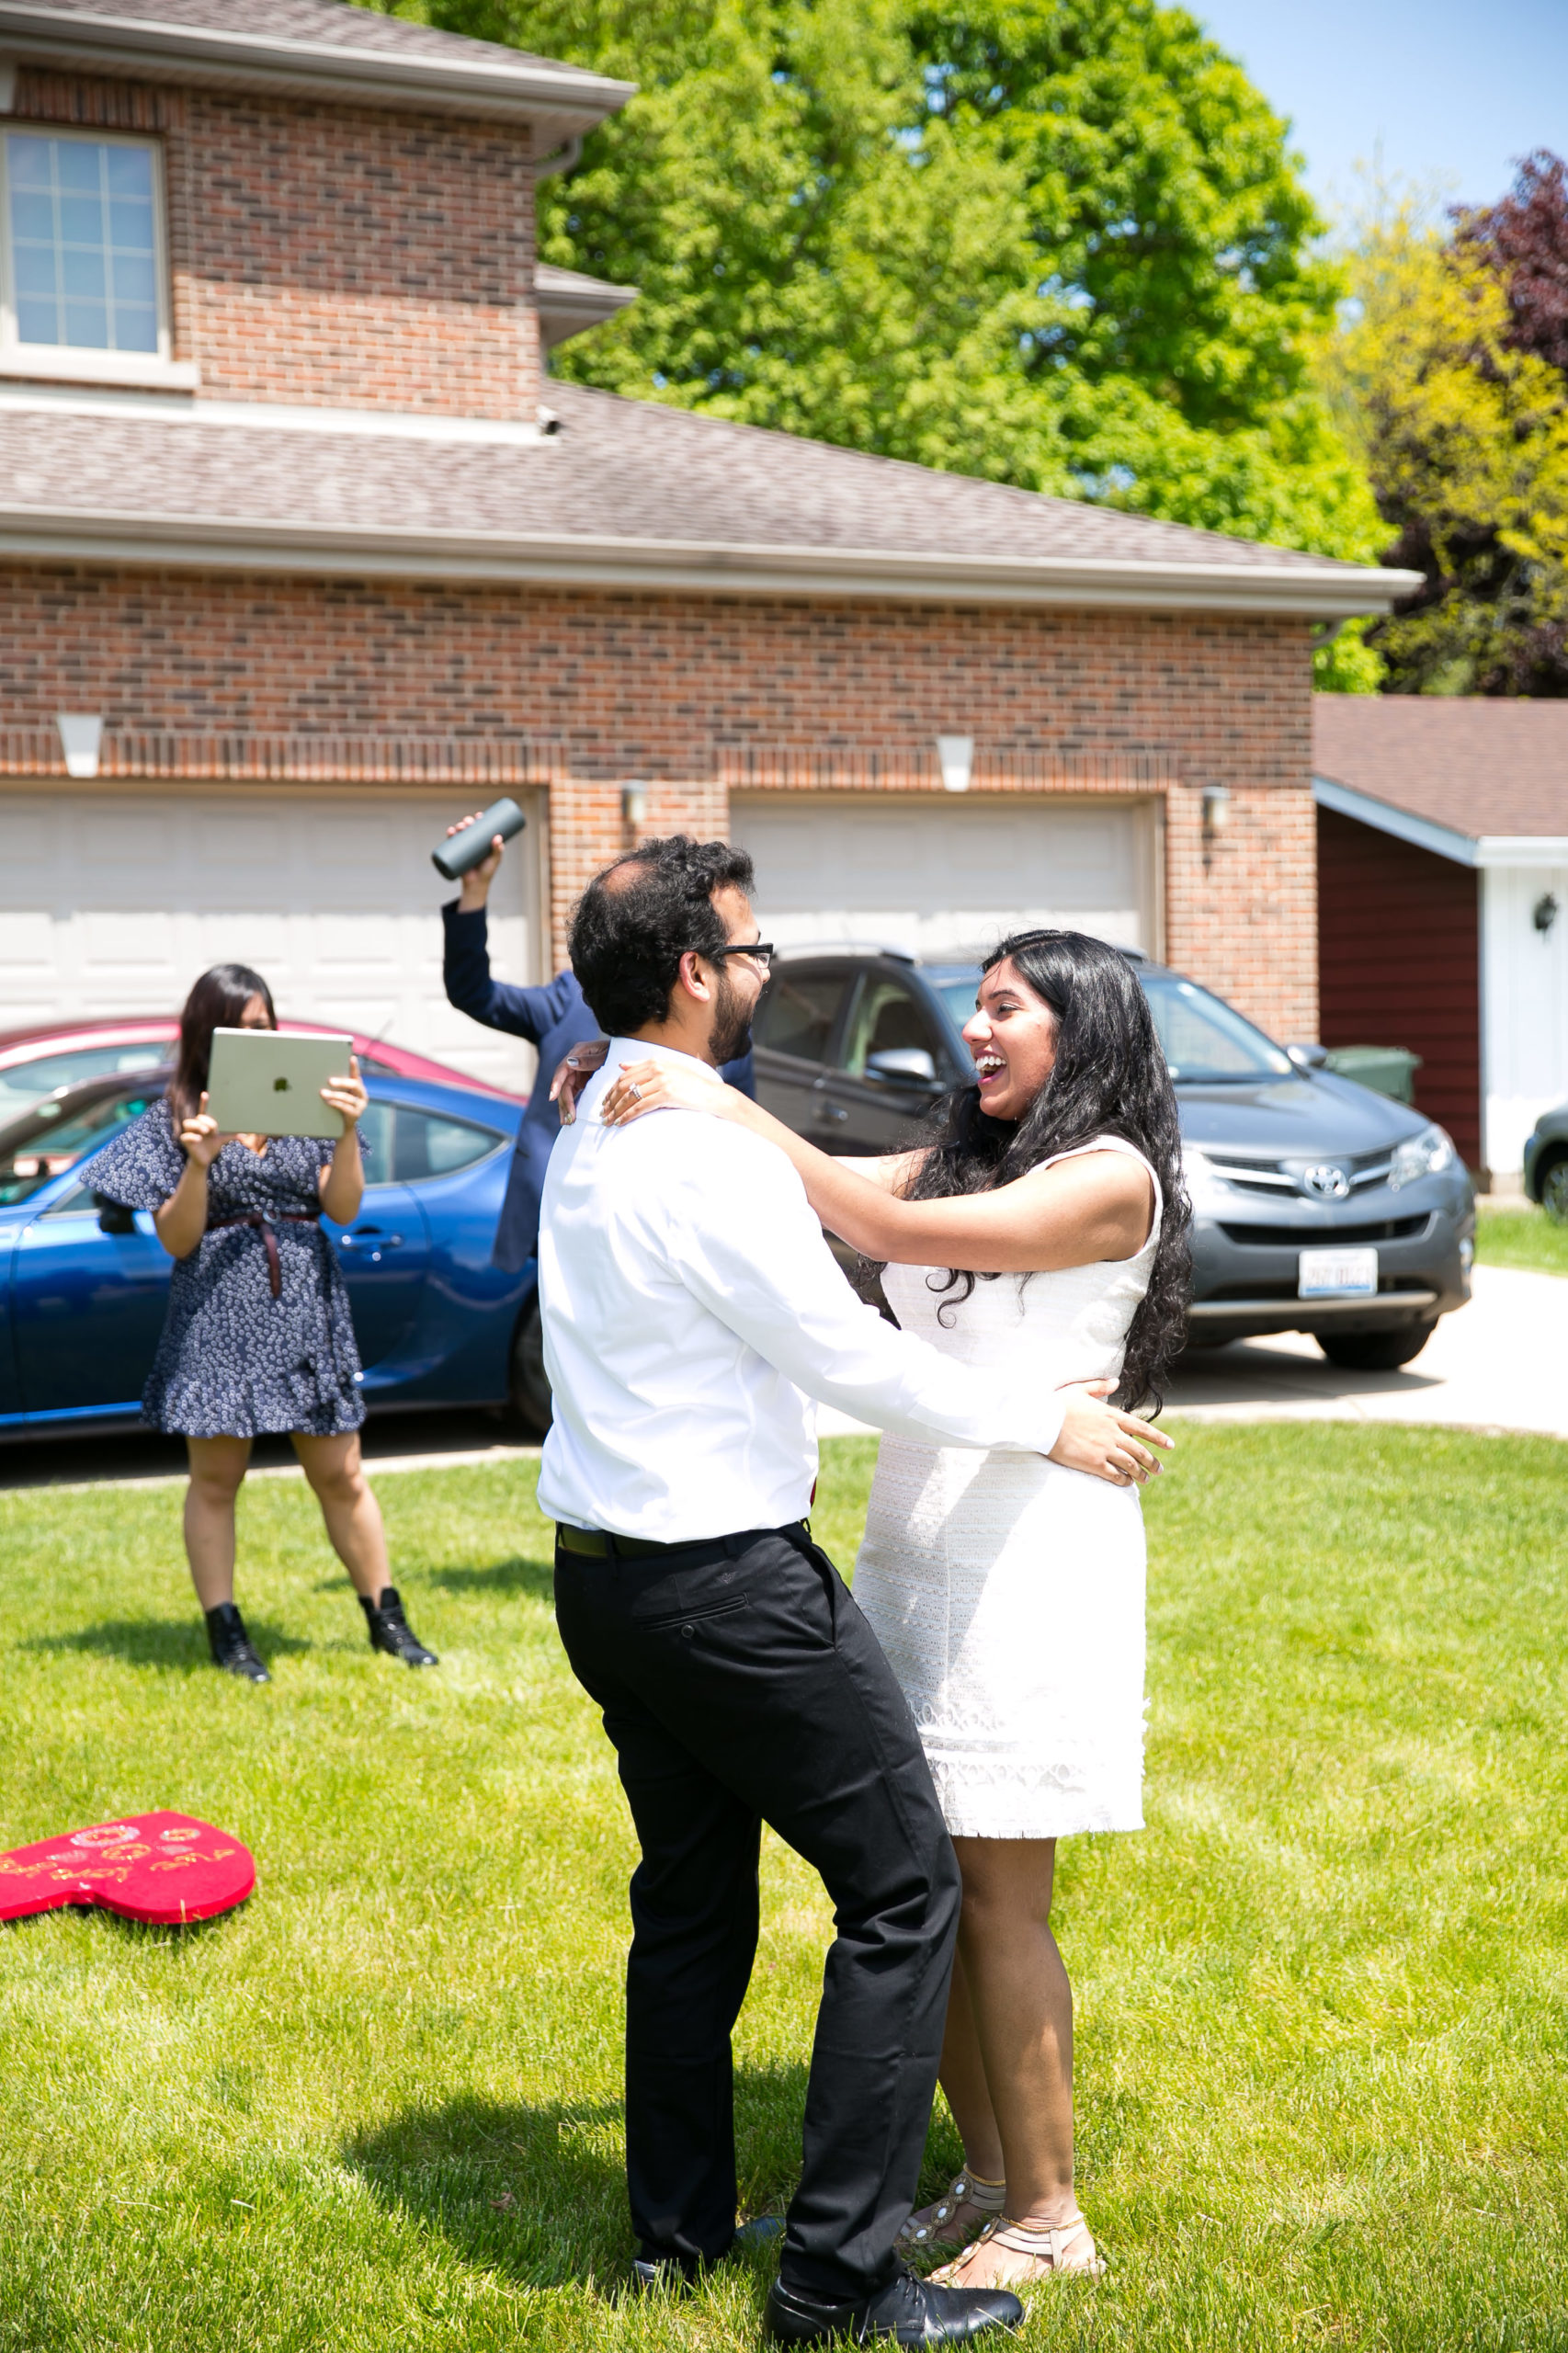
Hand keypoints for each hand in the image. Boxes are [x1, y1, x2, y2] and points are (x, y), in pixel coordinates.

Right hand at [177, 1092, 224, 1170]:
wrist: (205, 1160)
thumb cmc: (213, 1146)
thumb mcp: (222, 1140)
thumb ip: (231, 1136)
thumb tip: (244, 1135)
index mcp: (204, 1123)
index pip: (203, 1110)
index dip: (204, 1102)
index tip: (205, 1094)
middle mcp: (196, 1125)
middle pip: (198, 1117)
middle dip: (206, 1121)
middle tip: (212, 1129)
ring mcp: (190, 1132)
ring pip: (187, 1123)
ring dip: (197, 1125)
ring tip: (205, 1131)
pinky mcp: (186, 1141)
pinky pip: (185, 1136)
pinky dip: (192, 1136)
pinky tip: (199, 1139)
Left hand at [320, 1054, 366, 1134]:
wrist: (343, 1125)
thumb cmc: (340, 1105)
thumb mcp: (341, 1093)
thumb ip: (337, 1086)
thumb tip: (320, 1075)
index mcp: (358, 1086)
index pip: (356, 1074)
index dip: (355, 1066)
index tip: (351, 1058)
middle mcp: (362, 1094)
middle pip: (354, 1085)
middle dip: (341, 1082)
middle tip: (329, 1081)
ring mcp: (360, 1105)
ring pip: (347, 1097)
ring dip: (334, 1094)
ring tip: (323, 1093)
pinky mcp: (356, 1114)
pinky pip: (345, 1108)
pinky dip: (336, 1104)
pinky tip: (328, 1102)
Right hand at [448, 810, 504, 909]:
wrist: (475, 885)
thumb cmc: (487, 872)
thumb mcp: (494, 861)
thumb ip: (497, 851)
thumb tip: (498, 837)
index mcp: (482, 841)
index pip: (480, 827)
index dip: (479, 819)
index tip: (479, 815)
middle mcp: (473, 843)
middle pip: (469, 828)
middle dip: (467, 822)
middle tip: (468, 822)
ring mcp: (464, 847)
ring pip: (460, 833)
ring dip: (458, 827)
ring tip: (459, 827)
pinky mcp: (456, 853)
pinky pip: (451, 843)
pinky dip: (450, 836)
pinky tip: (450, 831)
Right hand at [549, 1038, 609, 1125]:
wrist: (626, 1051)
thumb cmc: (616, 1051)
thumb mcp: (605, 1055)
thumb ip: (589, 1060)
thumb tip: (570, 1062)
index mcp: (578, 1051)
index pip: (562, 1069)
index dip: (556, 1083)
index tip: (552, 1097)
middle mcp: (574, 1061)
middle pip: (563, 1083)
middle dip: (564, 1102)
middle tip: (568, 1119)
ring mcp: (576, 1071)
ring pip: (566, 1090)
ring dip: (566, 1107)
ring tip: (567, 1122)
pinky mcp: (580, 1079)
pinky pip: (573, 1093)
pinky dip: (571, 1104)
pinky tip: (570, 1117)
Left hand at [599, 1056, 733, 1126]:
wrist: (712, 1095)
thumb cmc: (691, 1085)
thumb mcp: (667, 1070)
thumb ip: (643, 1066)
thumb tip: (621, 1065)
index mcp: (655, 1061)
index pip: (625, 1075)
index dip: (611, 1090)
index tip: (605, 1102)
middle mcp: (657, 1068)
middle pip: (624, 1085)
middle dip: (610, 1101)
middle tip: (603, 1114)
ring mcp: (662, 1080)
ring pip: (630, 1097)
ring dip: (616, 1111)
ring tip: (608, 1121)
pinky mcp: (667, 1094)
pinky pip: (641, 1106)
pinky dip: (628, 1115)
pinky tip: (621, 1122)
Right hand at [1048, 1380, 1173, 1486]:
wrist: (1042, 1422)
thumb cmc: (1058, 1405)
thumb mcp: (1080, 1389)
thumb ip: (1099, 1386)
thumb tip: (1115, 1381)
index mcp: (1112, 1416)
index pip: (1142, 1429)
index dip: (1158, 1438)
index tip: (1170, 1446)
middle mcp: (1113, 1433)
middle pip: (1140, 1451)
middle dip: (1152, 1462)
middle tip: (1159, 1470)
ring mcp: (1105, 1449)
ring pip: (1131, 1465)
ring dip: (1141, 1474)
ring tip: (1146, 1480)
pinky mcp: (1094, 1463)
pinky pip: (1115, 1475)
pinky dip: (1124, 1481)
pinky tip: (1126, 1484)